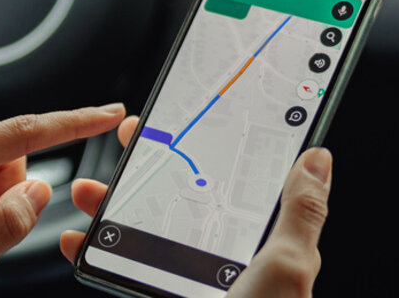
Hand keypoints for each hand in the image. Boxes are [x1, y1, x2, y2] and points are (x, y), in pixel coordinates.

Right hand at [59, 116, 332, 297]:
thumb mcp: (289, 268)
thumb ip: (301, 213)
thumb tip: (319, 160)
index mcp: (256, 247)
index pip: (233, 183)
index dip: (210, 146)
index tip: (188, 118)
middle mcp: (218, 261)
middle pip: (178, 198)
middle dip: (149, 168)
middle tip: (131, 141)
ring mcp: (183, 280)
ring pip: (141, 228)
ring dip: (111, 204)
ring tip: (90, 190)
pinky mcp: (154, 292)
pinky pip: (120, 269)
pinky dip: (94, 252)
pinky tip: (79, 242)